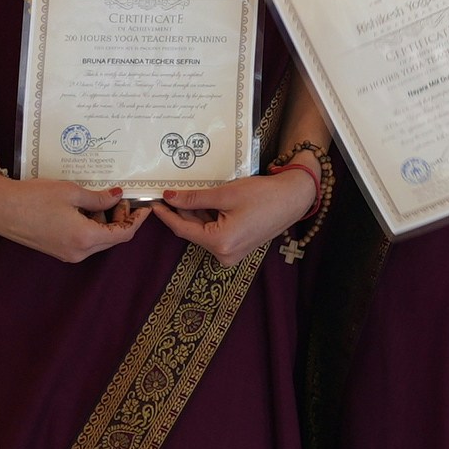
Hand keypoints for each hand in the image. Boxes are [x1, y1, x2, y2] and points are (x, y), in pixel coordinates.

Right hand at [0, 170, 143, 262]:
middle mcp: (78, 251)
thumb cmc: (34, 197)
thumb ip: (99, 198)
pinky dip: (91, 225)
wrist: (0, 208)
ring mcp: (67, 253)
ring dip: (105, 221)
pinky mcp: (58, 250)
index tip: (145, 206)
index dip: (137, 220)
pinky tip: (84, 207)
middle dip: (121, 218)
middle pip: (113, 238)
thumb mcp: (71, 192)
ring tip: (99, 198)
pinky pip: (84, 240)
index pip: (123, 233)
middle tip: (120, 196)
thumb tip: (118, 196)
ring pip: (99, 240)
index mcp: (85, 238)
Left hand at [153, 158, 323, 266]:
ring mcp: (232, 254)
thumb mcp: (226, 194)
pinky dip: (208, 220)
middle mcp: (224, 255)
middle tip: (169, 193)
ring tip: (187, 194)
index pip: (182, 229)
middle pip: (193, 231)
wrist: (294, 198)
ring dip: (195, 215)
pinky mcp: (238, 249)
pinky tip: (205, 203)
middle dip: (181, 213)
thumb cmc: (264, 195)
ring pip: (203, 232)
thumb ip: (194, 199)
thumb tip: (169, 198)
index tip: (154, 201)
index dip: (166, 214)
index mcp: (220, 243)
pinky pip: (215, 234)